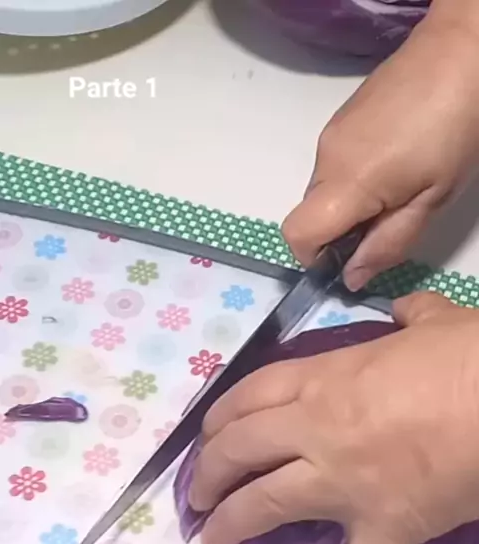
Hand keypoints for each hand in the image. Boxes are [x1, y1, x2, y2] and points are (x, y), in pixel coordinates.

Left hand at [189, 293, 478, 543]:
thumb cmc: (471, 359)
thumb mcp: (437, 323)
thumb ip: (411, 316)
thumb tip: (406, 310)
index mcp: (325, 380)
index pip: (251, 397)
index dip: (220, 418)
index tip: (207, 436)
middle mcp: (317, 431)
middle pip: (240, 451)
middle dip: (209, 474)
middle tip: (198, 495)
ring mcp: (344, 483)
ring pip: (266, 505)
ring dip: (232, 526)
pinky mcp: (383, 527)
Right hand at [282, 16, 478, 289]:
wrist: (460, 51)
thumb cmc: (455, 129)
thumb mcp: (431, 201)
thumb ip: (388, 244)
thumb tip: (352, 277)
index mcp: (347, 183)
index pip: (297, 235)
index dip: (314, 258)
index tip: (347, 260)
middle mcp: (326, 158)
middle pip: (312, 215)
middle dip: (340, 232)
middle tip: (389, 222)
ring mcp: (330, 136)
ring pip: (324, 191)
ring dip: (350, 204)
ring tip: (398, 188)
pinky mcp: (340, 121)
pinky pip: (334, 167)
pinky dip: (354, 180)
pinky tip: (394, 164)